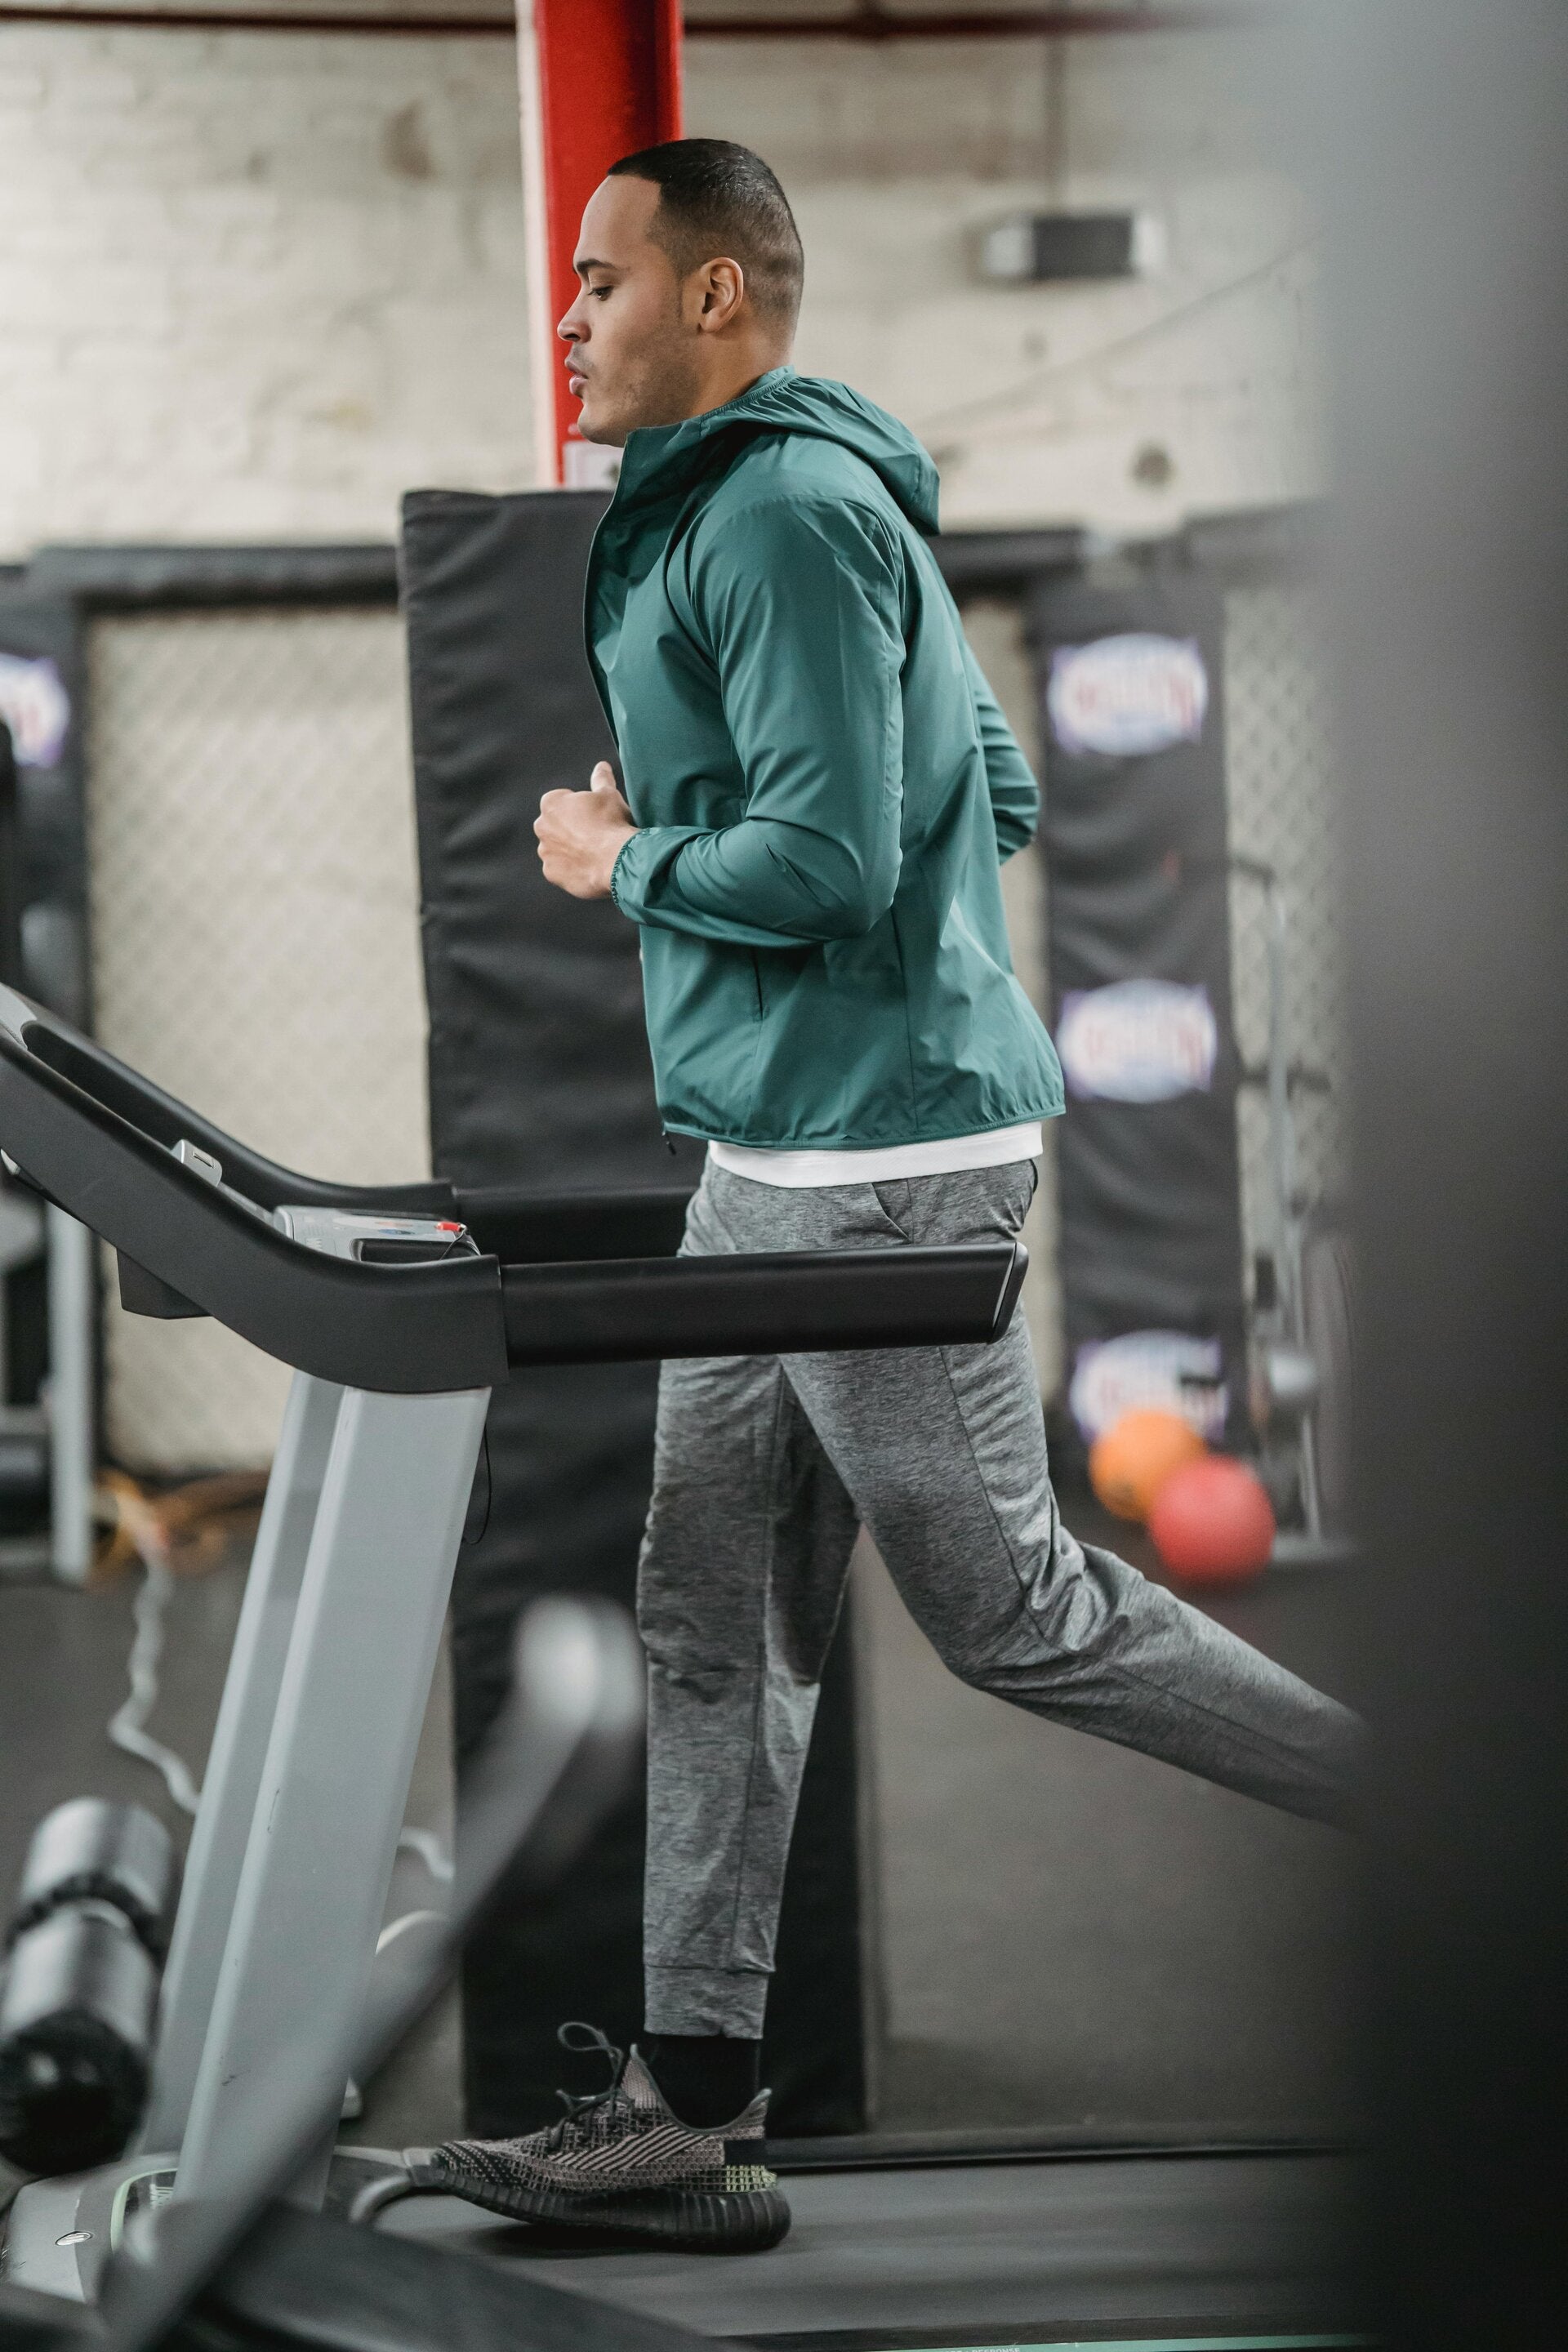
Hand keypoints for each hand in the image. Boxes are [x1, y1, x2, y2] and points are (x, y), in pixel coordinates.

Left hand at [535, 762, 635, 899]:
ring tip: (594, 853)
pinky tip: (590, 867)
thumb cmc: (612, 823)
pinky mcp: (551, 873)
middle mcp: (541, 826)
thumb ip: (601, 779)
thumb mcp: (609, 795)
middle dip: (570, 829)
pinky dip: (572, 869)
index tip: (595, 816)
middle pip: (556, 826)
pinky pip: (560, 869)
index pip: (562, 802)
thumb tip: (601, 766)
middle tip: (595, 835)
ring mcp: (545, 851)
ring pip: (557, 848)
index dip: (580, 809)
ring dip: (570, 850)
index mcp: (551, 803)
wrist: (617, 860)